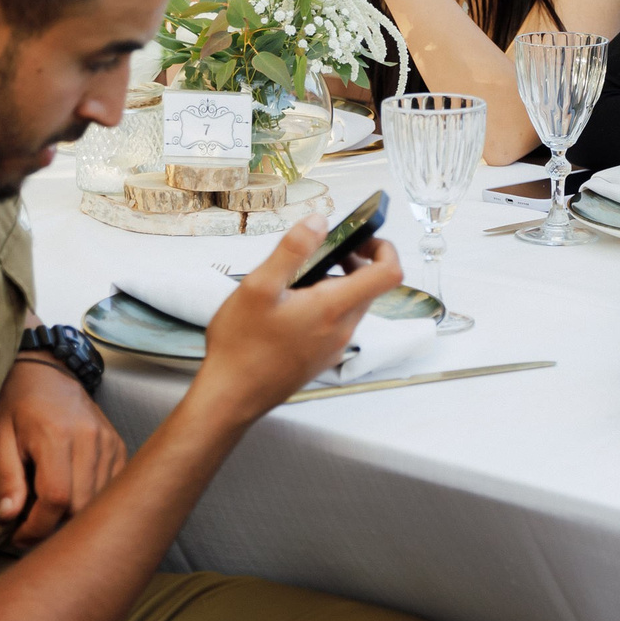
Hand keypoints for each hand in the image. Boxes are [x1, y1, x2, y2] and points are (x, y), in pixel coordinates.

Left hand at [0, 354, 127, 549]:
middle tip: (32, 528)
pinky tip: (71, 497)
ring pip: (100, 499)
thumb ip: (5, 477)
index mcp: (55, 436)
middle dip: (55, 527)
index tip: (18, 537)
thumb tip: (9, 516)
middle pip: (82, 504)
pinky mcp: (118, 445)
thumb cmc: (17, 406)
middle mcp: (89, 439)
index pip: (55, 497)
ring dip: (74, 516)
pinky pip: (112, 486)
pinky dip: (93, 500)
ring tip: (49, 514)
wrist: (48, 372)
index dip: (37, 527)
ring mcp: (108, 442)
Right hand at [190, 223, 405, 423]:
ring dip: (335, 285)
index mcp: (334, 308)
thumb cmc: (241, 346)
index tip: (360, 239)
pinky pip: (335, 324)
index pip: (389, 273)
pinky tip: (289, 307)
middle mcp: (343, 329)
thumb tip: (319, 222)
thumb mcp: (259, 287)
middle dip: (353, 262)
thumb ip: (292, 250)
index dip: (384, 248)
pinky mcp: (321, 358)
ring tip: (297, 279)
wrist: (230, 398)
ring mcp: (334, 347)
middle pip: (369, 287)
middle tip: (321, 252)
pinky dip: (324, 307)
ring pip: (350, 305)